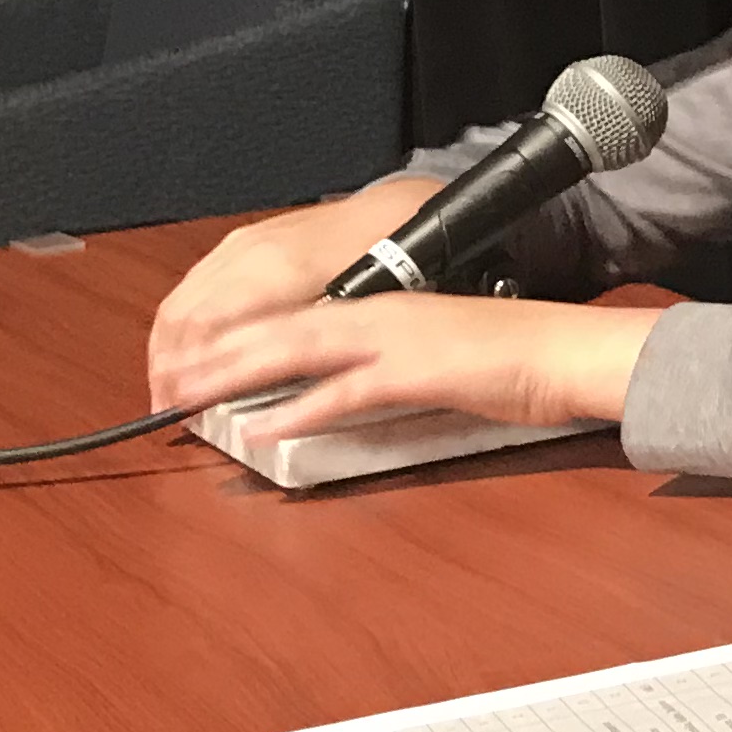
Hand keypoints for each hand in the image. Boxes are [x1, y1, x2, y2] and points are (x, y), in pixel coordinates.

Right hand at [147, 180, 440, 409]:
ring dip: (167, 344)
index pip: (205, 325)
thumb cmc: (378, 262)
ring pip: (181, 298)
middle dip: (166, 363)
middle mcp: (247, 253)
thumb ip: (299, 336)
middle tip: (166, 403)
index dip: (186, 368)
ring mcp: (240, 244)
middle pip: (183, 314)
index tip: (179, 404)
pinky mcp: (240, 242)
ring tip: (168, 384)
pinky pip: (194, 283)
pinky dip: (181, 320)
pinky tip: (184, 347)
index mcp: (274, 271)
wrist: (387, 212)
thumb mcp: (349, 307)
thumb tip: (257, 373)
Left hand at [157, 291, 659, 438]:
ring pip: (294, 353)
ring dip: (235, 377)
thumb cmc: (512, 354)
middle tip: (165, 383)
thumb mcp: (436, 350)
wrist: (565, 351)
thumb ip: (384, 363)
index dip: (236, 341)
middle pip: (275, 331)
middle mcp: (377, 314)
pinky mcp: (415, 372)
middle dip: (214, 357)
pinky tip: (261, 426)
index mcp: (380, 305)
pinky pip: (343, 393)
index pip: (291, 318)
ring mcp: (394, 341)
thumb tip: (341, 390)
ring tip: (187, 398)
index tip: (195, 364)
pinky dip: (298, 409)